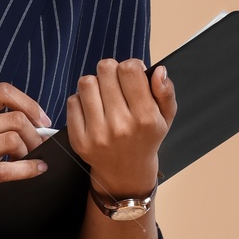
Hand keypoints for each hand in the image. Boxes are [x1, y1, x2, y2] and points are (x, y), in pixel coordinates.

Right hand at [0, 82, 52, 227]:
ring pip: (13, 140)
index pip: (2, 92)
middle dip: (35, 134)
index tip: (41, 119)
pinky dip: (28, 169)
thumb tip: (37, 125)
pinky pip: (7, 169)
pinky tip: (36, 169)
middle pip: (14, 119)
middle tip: (39, 146)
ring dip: (29, 152)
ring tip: (28, 160)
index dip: (28, 103)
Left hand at [67, 59, 175, 198]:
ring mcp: (97, 134)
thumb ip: (166, 92)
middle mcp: (120, 126)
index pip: (129, 69)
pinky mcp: (79, 140)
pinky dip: (81, 100)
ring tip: (103, 95)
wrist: (126, 172)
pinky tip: (92, 109)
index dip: (130, 65)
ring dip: (95, 83)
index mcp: (145, 118)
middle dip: (111, 72)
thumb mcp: (165, 117)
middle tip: (116, 84)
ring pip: (86, 82)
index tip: (132, 76)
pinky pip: (72, 101)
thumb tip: (158, 71)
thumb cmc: (146, 138)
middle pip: (106, 70)